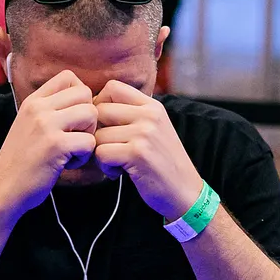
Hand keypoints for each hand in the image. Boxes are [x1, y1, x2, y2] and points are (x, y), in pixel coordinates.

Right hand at [0, 70, 97, 217]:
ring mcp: (46, 125)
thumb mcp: (28, 125)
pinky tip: (67, 164)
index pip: (68, 76)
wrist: (3, 189)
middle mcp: (39, 108)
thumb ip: (49, 110)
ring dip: (88, 135)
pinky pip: (89, 141)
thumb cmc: (21, 162)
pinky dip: (83, 156)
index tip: (73, 117)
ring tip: (72, 150)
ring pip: (91, 113)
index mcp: (33, 101)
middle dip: (88, 117)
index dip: (80, 96)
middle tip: (76, 136)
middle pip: (85, 93)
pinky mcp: (56, 145)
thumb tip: (82, 100)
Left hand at [93, 80, 202, 218]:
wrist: (185, 192)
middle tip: (107, 149)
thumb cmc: (162, 163)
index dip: (99, 104)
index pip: (112, 87)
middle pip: (100, 110)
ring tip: (117, 164)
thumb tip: (94, 106)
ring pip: (98, 134)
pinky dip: (105, 166)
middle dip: (96, 132)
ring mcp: (144, 133)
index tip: (104, 125)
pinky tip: (118, 172)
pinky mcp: (138, 153)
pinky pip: (101, 153)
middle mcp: (149, 115)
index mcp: (152, 106)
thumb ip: (131, 115)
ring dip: (100, 153)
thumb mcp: (154, 130)